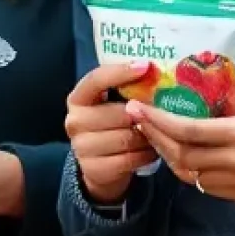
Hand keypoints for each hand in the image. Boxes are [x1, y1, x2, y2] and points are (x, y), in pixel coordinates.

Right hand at [65, 62, 159, 205]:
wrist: (99, 166)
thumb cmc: (111, 126)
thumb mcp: (112, 105)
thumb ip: (126, 91)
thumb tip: (155, 72)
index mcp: (78, 99)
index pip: (96, 80)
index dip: (120, 72)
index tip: (146, 66)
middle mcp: (74, 121)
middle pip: (119, 113)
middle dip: (143, 115)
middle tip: (160, 114)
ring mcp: (81, 147)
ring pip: (127, 138)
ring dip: (147, 136)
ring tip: (156, 134)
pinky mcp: (94, 169)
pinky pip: (130, 159)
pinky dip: (145, 155)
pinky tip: (150, 151)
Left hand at [125, 93, 234, 203]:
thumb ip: (228, 102)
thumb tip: (189, 93)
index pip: (189, 131)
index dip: (158, 122)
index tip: (137, 110)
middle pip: (183, 156)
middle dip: (155, 138)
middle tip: (138, 122)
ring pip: (191, 176)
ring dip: (169, 157)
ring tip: (155, 138)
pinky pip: (207, 187)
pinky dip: (190, 172)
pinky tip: (181, 155)